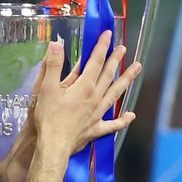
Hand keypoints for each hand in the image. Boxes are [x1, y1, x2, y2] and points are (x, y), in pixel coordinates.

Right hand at [31, 30, 139, 155]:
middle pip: (108, 75)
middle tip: (123, 48)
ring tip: (136, 69)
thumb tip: (56, 45)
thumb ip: (52, 66)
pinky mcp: (96, 129)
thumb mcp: (45, 88)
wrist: (53, 146)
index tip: (108, 35)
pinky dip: (122, 120)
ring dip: (126, 80)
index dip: (101, 47)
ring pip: (115, 94)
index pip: (95, 62)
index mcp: (83, 87)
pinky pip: (113, 124)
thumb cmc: (48, 117)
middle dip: (115, 60)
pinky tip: (131, 116)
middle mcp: (95, 98)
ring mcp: (98, 114)